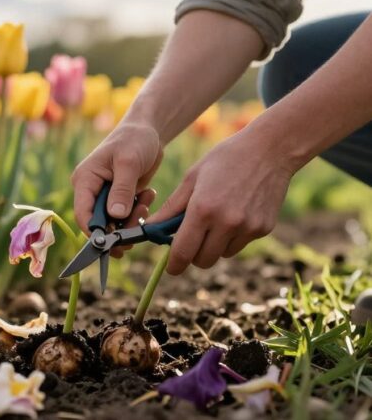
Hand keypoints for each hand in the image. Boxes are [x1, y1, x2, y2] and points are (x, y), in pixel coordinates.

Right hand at [71, 121, 162, 256]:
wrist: (147, 132)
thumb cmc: (134, 140)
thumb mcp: (128, 163)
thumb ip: (122, 190)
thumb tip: (116, 216)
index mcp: (85, 180)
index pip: (83, 213)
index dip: (95, 231)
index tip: (115, 240)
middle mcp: (91, 191)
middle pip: (99, 223)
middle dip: (120, 227)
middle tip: (140, 221)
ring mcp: (105, 197)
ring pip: (114, 224)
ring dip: (133, 220)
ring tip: (146, 200)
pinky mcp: (119, 199)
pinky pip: (126, 218)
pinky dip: (139, 213)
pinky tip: (147, 195)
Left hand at [144, 128, 293, 274]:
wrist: (269, 150)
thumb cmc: (224, 160)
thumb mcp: (192, 178)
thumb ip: (171, 208)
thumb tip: (151, 229)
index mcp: (203, 209)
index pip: (184, 252)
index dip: (174, 264)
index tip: (171, 268)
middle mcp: (226, 223)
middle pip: (203, 260)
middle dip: (193, 255)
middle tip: (190, 239)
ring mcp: (247, 228)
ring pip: (222, 255)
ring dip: (214, 246)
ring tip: (214, 219)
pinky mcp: (263, 229)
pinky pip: (240, 244)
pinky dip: (232, 237)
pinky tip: (235, 213)